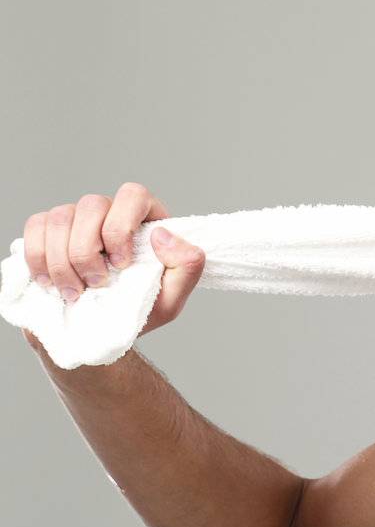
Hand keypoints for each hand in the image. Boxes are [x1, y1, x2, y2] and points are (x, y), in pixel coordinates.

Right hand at [20, 182, 205, 338]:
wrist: (99, 331)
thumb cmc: (137, 311)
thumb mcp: (172, 298)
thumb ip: (187, 267)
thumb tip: (164, 235)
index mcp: (144, 220)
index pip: (133, 195)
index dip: (122, 226)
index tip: (122, 264)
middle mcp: (109, 212)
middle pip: (91, 205)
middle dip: (88, 250)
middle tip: (96, 284)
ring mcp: (76, 218)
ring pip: (60, 217)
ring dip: (63, 260)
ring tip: (75, 292)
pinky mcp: (47, 231)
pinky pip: (35, 228)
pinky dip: (39, 258)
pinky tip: (50, 283)